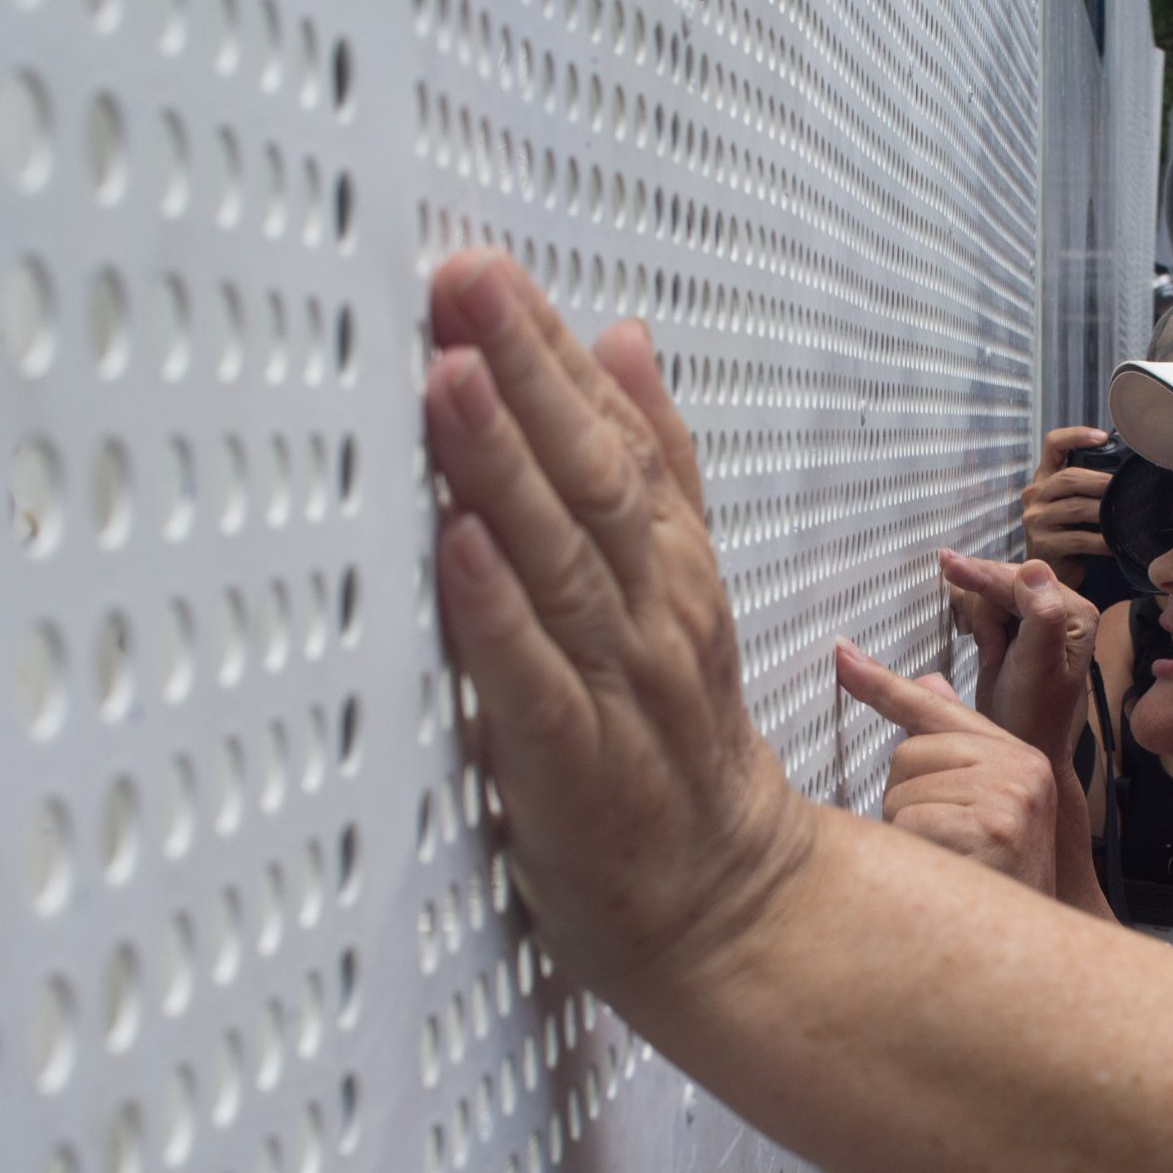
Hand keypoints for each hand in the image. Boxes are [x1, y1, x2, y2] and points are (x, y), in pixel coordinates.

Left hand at [424, 250, 809, 1003]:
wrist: (724, 904)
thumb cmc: (678, 743)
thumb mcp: (680, 586)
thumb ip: (654, 464)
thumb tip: (621, 339)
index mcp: (669, 565)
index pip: (611, 435)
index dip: (546, 350)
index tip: (484, 268)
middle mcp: (651, 614)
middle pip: (588, 479)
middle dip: (521, 374)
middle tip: (460, 283)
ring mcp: (618, 692)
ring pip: (561, 565)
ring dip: (502, 467)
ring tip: (448, 379)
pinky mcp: (573, 773)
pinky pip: (535, 684)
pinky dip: (497, 616)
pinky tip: (459, 548)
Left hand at [834, 647, 1057, 893]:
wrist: (1030, 951)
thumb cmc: (1004, 880)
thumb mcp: (985, 805)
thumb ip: (956, 745)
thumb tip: (929, 684)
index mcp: (1018, 755)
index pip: (936, 709)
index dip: (882, 683)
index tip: (842, 654)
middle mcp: (1019, 768)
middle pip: (907, 754)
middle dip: (906, 801)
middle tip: (944, 840)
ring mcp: (1008, 796)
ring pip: (901, 791)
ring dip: (908, 832)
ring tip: (948, 859)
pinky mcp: (989, 828)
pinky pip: (910, 822)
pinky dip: (914, 852)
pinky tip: (947, 870)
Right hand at [938, 550, 1098, 762]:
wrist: (1017, 747)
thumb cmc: (1033, 716)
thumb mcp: (1039, 666)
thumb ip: (1042, 616)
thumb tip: (1033, 567)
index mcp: (1075, 613)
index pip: (1023, 578)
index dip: (985, 575)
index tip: (948, 564)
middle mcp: (1059, 611)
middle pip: (1004, 582)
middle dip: (986, 612)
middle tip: (991, 650)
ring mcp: (1036, 620)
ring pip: (991, 595)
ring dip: (982, 624)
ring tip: (995, 658)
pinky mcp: (1014, 632)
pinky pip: (985, 611)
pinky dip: (978, 628)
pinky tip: (989, 653)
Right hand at [1022, 426, 1114, 582]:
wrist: (1051, 574)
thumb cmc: (1070, 534)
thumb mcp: (1073, 504)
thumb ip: (1088, 485)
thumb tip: (1127, 471)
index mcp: (1044, 478)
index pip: (1053, 444)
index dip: (1076, 435)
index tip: (1103, 437)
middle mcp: (1034, 495)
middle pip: (1068, 477)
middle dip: (1101, 481)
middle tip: (1125, 486)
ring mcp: (1035, 520)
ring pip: (1075, 507)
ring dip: (1104, 511)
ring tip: (1125, 514)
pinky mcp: (1043, 545)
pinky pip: (1078, 539)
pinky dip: (1101, 540)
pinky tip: (1114, 543)